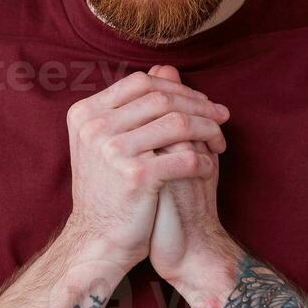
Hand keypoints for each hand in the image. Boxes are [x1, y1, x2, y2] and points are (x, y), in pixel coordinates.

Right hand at [62, 69, 229, 278]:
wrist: (99, 239)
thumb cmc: (110, 190)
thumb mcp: (110, 141)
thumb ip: (134, 106)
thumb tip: (165, 67)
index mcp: (85, 113)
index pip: (140, 83)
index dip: (177, 88)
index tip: (200, 101)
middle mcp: (95, 127)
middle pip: (162, 99)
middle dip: (199, 106)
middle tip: (222, 117)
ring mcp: (113, 150)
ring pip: (178, 124)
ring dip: (208, 131)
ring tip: (219, 142)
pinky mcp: (136, 176)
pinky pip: (185, 158)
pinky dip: (204, 162)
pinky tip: (210, 168)